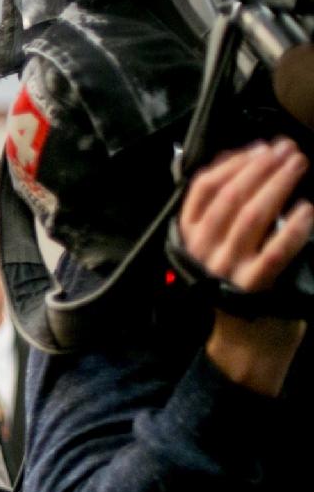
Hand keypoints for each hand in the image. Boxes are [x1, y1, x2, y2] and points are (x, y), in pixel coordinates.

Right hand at [180, 138, 311, 395]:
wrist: (245, 342)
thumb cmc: (235, 287)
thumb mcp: (216, 249)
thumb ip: (223, 214)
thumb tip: (242, 164)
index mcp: (189, 238)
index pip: (203, 190)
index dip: (232, 164)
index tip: (260, 149)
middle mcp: (204, 252)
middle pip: (231, 199)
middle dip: (261, 168)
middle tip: (288, 150)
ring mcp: (227, 270)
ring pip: (252, 219)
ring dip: (277, 186)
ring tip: (298, 166)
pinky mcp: (254, 289)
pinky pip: (276, 254)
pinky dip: (293, 230)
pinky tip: (308, 210)